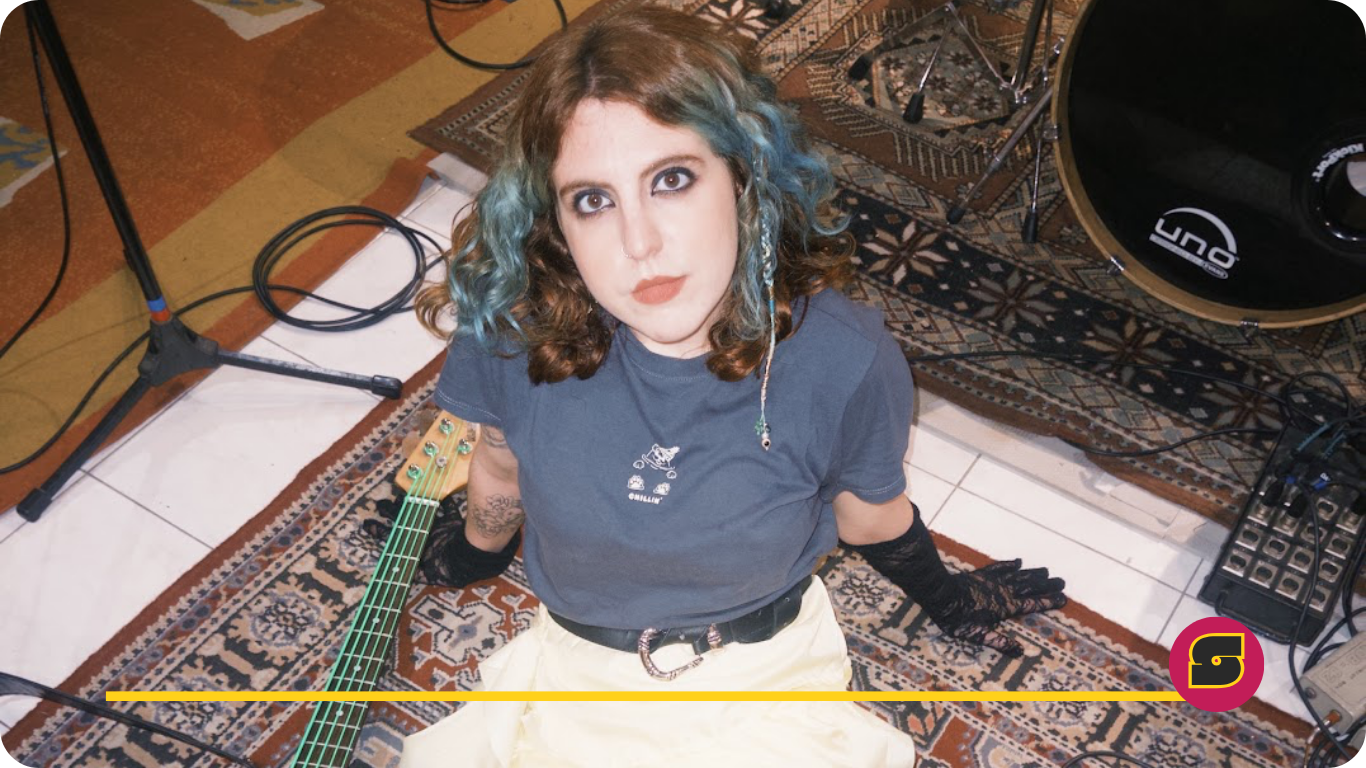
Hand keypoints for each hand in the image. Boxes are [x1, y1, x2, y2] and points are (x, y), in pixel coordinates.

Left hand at [922, 559, 1066, 656]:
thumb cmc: (957, 619)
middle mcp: (1002, 591)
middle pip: (1029, 586)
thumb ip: (999, 642)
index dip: (1047, 601)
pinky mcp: (981, 574)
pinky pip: (999, 567)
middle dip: (1046, 584)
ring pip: (1018, 575)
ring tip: (1046, 570)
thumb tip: (1019, 652)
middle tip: (1062, 581)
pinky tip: (1018, 561)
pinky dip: (1009, 564)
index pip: (1031, 604)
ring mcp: (992, 580)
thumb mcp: (978, 635)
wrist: (939, 595)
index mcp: (1005, 607)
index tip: (1063, 598)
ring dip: (1033, 573)